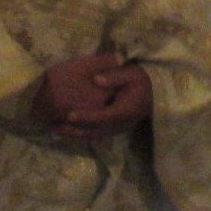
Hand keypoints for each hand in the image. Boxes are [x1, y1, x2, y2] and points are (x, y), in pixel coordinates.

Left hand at [33, 51, 152, 136]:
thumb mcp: (131, 74)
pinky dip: (81, 135)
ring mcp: (118, 129)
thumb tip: (96, 79)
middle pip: (95, 131)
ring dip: (75, 135)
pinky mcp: (115, 130)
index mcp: (125, 110)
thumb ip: (114, 76)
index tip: (69, 115)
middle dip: (74, 130)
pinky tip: (68, 131)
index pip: (103, 116)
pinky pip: (96, 135)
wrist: (155, 95)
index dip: (86, 117)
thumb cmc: (142, 82)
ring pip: (94, 136)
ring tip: (56, 130)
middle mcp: (121, 124)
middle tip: (55, 127)